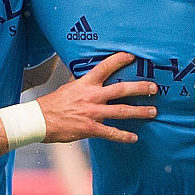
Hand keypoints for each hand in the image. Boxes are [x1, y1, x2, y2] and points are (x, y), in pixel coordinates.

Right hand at [38, 52, 156, 143]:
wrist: (40, 120)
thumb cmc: (53, 103)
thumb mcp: (68, 87)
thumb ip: (81, 81)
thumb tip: (86, 72)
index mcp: (86, 83)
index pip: (105, 67)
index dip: (119, 60)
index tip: (133, 56)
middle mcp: (92, 96)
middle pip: (121, 89)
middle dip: (140, 88)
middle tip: (154, 87)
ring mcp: (92, 113)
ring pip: (122, 111)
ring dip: (140, 112)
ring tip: (153, 111)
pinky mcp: (90, 128)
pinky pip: (112, 132)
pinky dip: (124, 136)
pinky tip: (134, 137)